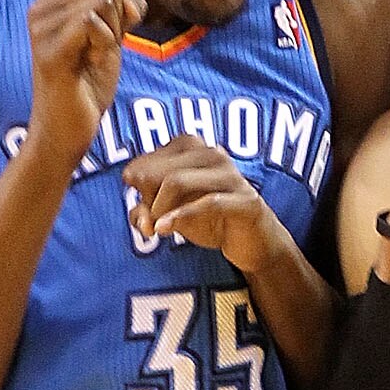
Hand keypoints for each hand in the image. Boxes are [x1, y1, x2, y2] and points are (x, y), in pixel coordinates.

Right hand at [25, 0, 137, 171]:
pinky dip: (105, 45)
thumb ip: (123, 12)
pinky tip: (91, 64)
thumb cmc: (86, 85)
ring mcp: (41, 28)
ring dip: (110, 37)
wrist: (67, 129)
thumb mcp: (111, 39)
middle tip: (97, 52)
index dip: (117, 7)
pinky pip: (91, 22)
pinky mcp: (49, 50)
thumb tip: (134, 0)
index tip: (100, 38)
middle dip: (115, 21)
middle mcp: (40, 7)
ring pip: (101, 2)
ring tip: (91, 60)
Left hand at [124, 135, 283, 274]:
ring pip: (178, 181)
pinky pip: (206, 203)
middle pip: (160, 170)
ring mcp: (229, 175)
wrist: (253, 241)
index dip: (137, 184)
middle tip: (145, 224)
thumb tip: (137, 217)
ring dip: (159, 208)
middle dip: (145, 197)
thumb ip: (149, 210)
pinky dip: (180, 216)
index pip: (150, 159)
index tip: (137, 209)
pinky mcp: (244, 199)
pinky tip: (164, 229)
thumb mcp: (173, 213)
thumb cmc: (211, 220)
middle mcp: (211, 153)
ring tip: (155, 230)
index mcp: (192, 147)